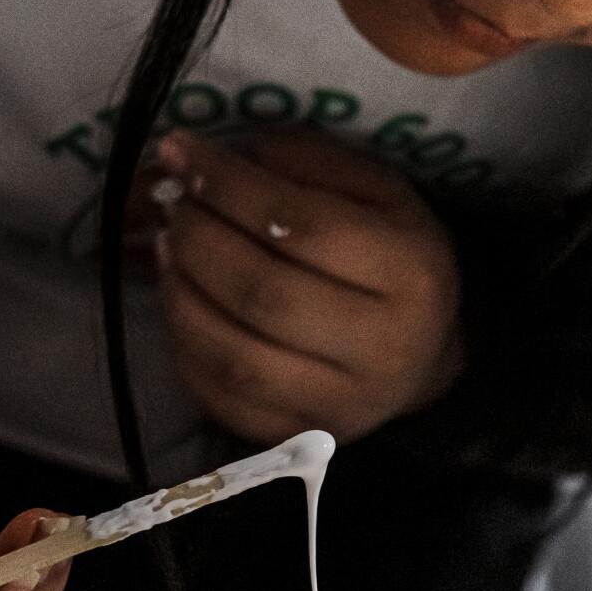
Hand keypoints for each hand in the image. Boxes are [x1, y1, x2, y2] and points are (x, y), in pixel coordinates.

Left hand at [152, 130, 463, 443]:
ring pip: (235, 357)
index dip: (229, 185)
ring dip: (180, 295)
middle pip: (264, 294)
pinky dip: (185, 347)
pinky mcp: (302, 439)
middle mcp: (385, 349)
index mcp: (412, 271)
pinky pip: (223, 400)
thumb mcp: (372, 190)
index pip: (303, 225)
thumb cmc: (391, 253)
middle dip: (199, 240)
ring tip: (167, 250)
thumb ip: (298, 162)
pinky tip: (181, 304)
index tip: (180, 151)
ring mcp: (343, 406)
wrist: (424, 353)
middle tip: (174, 207)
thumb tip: (205, 159)